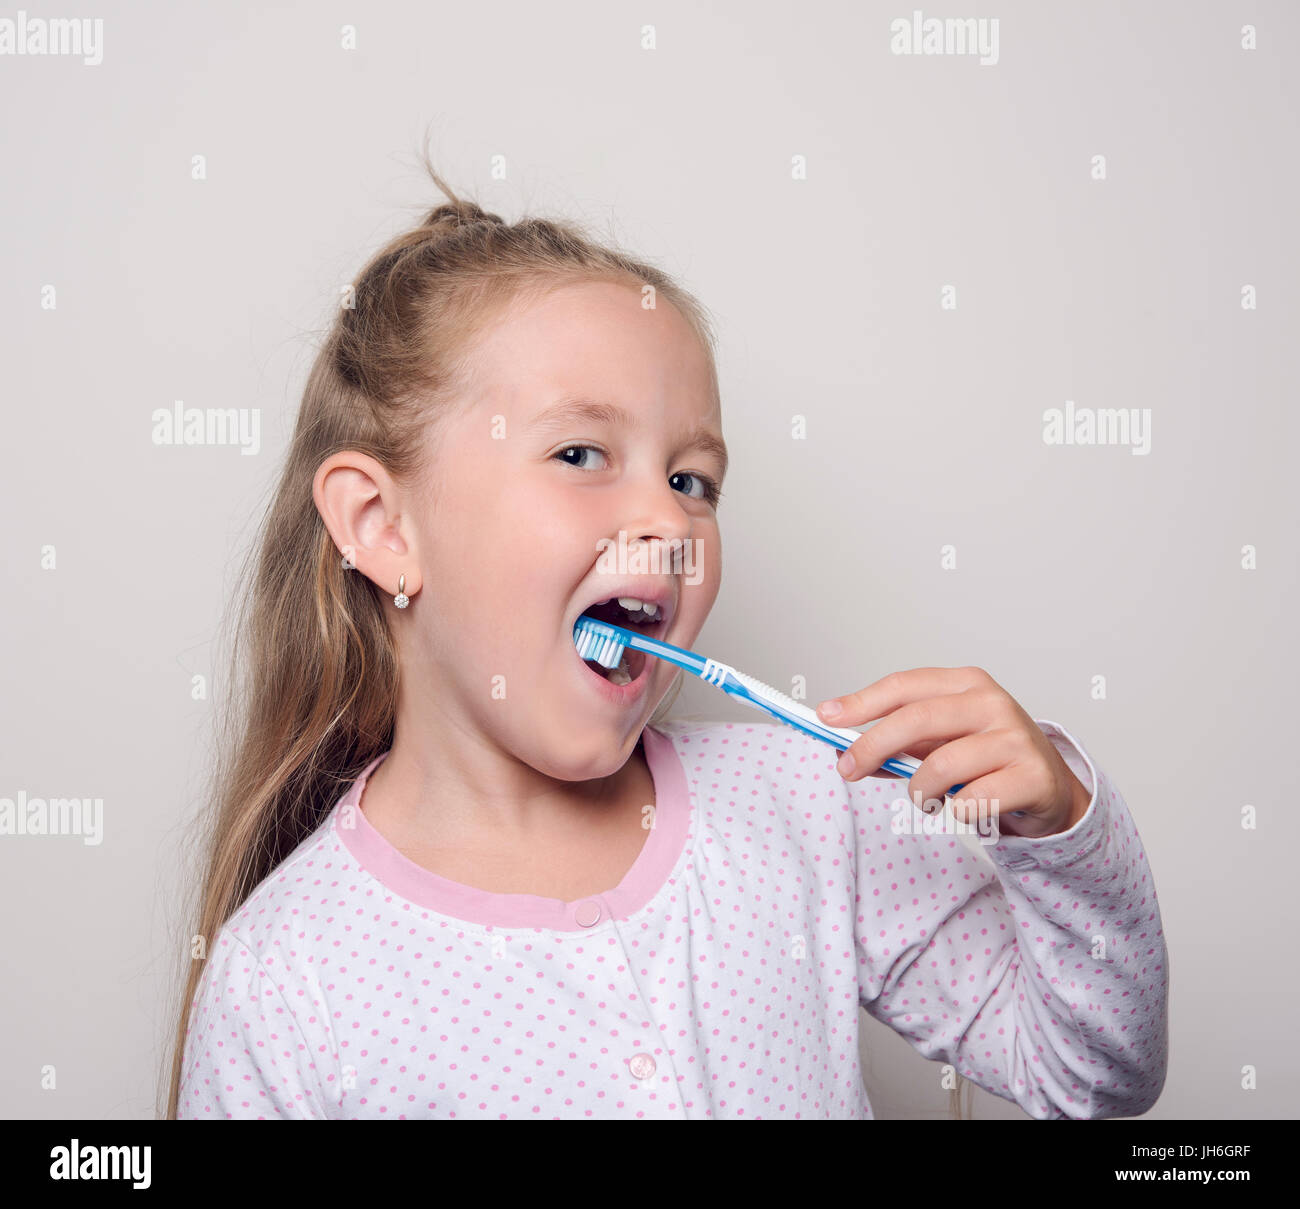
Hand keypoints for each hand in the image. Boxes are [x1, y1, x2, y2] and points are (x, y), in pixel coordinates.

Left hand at [817, 667, 1092, 838]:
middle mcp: (992, 703)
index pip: (905, 685)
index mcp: (966, 683)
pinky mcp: (1032, 776)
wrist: (1048, 787)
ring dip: (920, 792)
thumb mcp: (939, 742)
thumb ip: (896, 744)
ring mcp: (1015, 738)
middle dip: (872, 746)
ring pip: (940, 767)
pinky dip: (956, 811)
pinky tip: (968, 805)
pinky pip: (970, 801)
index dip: (862, 702)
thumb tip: (843, 751)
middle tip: (848, 770)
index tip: (826, 716)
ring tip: (926, 798)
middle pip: (916, 719)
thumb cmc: (984, 758)